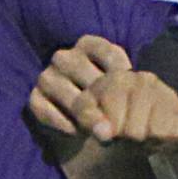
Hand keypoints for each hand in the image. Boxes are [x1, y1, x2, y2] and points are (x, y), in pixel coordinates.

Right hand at [30, 35, 177, 151]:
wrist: (92, 128)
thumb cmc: (112, 103)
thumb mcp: (124, 90)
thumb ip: (132, 87)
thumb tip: (143, 89)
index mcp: (90, 45)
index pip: (107, 51)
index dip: (121, 71)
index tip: (133, 89)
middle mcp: (65, 57)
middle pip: (80, 69)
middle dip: (100, 97)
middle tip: (117, 122)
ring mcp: (47, 77)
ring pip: (59, 87)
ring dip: (81, 111)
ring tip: (101, 132)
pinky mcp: (35, 98)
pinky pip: (42, 107)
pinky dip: (59, 120)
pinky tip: (76, 133)